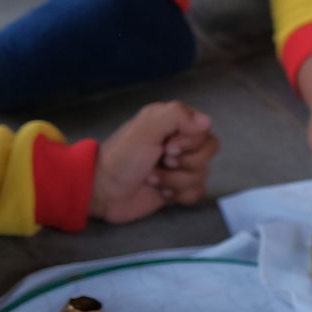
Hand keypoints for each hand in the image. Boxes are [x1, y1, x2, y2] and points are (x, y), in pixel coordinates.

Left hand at [90, 102, 219, 224]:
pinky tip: (162, 193)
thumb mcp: (146, 128)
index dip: (191, 142)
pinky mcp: (179, 189)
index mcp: (172, 124)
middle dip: (185, 162)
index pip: (204, 130)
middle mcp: (179, 143)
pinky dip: (180, 195)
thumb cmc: (122, 157)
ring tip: (153, 179)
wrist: (103, 192)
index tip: (168, 147)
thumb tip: (206, 122)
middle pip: (208, 152)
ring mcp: (180, 168)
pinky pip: (197, 192)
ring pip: (202, 174)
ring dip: (175, 180)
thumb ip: (177, 116)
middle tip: (162, 162)